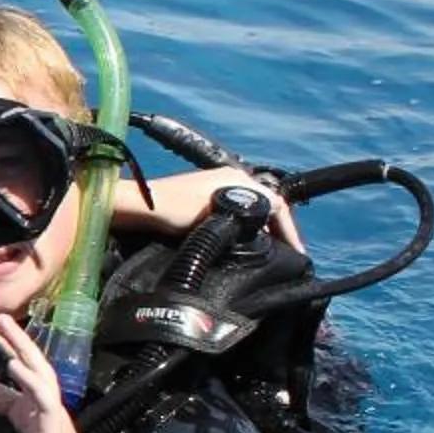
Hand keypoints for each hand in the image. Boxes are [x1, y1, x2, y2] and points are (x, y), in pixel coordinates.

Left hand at [116, 166, 305, 251]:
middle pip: (264, 206)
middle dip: (276, 230)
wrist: (137, 208)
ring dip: (259, 230)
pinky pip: (232, 214)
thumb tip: (266, 236)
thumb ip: (244, 224)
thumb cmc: (173, 210)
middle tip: (284, 254)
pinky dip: (242, 228)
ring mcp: (213, 188)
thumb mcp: (216, 217)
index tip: (296, 252)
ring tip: (267, 252)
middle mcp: (229, 179)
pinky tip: (240, 244)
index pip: (277, 204)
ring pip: (249, 211)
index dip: (289, 230)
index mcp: (238, 178)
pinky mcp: (199, 200)